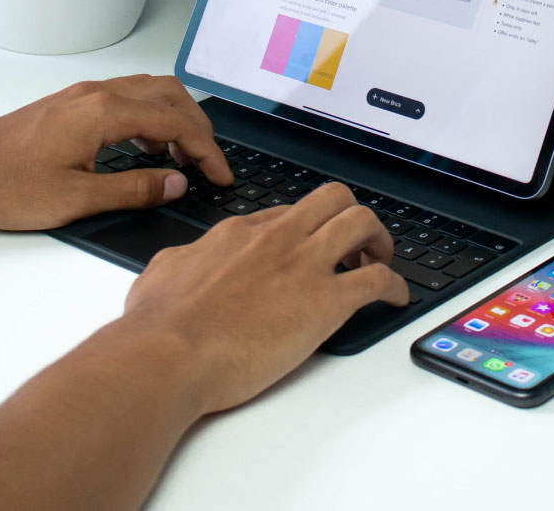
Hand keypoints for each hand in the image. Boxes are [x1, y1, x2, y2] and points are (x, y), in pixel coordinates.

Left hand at [0, 75, 231, 229]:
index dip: (206, 150)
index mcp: (104, 113)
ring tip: (184, 158)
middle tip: (211, 164)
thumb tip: (175, 183)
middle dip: (199, 128)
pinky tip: (147, 148)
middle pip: (171, 96)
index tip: (221, 175)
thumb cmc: (5, 185)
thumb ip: (133, 189)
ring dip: (176, 119)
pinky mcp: (73, 102)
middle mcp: (98, 94)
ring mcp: (84, 94)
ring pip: (150, 91)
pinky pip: (128, 97)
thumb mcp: (76, 199)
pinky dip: (151, 116)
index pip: (175, 123)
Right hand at [124, 181, 409, 415]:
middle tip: (354, 243)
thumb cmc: (157, 326)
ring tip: (380, 261)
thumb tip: (183, 263)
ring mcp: (304, 265)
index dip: (304, 228)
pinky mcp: (326, 302)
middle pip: (332, 199)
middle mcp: (277, 239)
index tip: (308, 244)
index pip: (286, 214)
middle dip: (349, 215)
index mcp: (240, 233)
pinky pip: (378, 280)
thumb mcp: (161, 273)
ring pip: (362, 222)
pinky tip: (396, 298)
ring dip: (378, 240)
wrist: (167, 354)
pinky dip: (395, 285)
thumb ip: (182, 261)